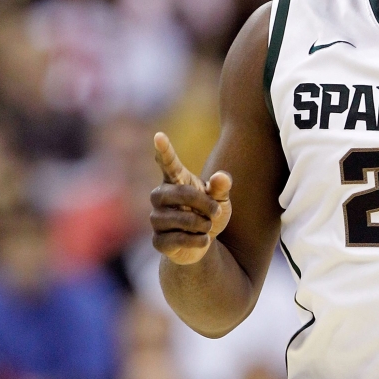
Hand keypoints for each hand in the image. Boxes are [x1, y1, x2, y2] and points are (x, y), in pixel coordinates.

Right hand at [150, 132, 232, 264]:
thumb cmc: (210, 214)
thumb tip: (222, 177)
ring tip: (206, 227)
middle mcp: (161, 196)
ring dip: (203, 224)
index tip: (159, 135)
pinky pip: (179, 240)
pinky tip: (201, 240)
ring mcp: (156, 219)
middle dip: (203, 203)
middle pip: (180, 193)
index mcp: (176, 181)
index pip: (168, 163)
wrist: (204, 243)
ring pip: (181, 219)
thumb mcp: (221, 200)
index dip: (164, 150)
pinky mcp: (158, 241)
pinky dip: (198, 241)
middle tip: (216, 211)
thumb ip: (221, 188)